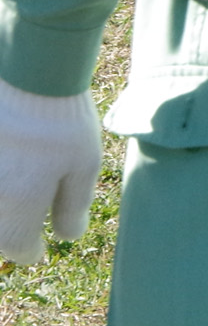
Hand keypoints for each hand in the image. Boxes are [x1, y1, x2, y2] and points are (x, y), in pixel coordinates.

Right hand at [0, 78, 101, 268]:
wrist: (25, 76)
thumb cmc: (61, 123)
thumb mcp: (83, 167)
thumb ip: (72, 206)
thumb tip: (67, 236)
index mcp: (17, 214)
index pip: (18, 249)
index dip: (32, 249)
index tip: (40, 244)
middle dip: (9, 231)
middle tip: (25, 219)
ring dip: (4, 204)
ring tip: (22, 185)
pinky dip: (0, 174)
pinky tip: (10, 162)